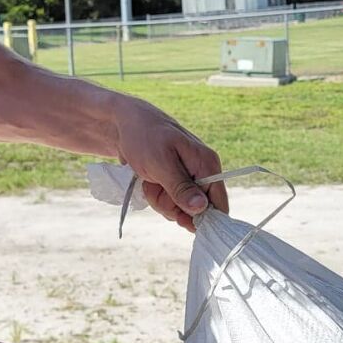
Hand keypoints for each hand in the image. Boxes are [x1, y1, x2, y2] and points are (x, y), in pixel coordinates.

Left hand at [113, 99, 230, 231]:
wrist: (123, 123)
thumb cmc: (143, 137)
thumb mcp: (160, 164)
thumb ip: (181, 187)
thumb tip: (202, 208)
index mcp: (207, 164)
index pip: (219, 203)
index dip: (203, 218)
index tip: (180, 219)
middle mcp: (202, 172)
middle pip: (197, 210)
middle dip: (173, 206)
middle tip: (156, 189)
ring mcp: (188, 177)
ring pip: (180, 207)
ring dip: (161, 200)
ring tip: (149, 181)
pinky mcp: (175, 181)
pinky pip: (170, 201)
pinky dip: (156, 196)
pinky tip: (148, 182)